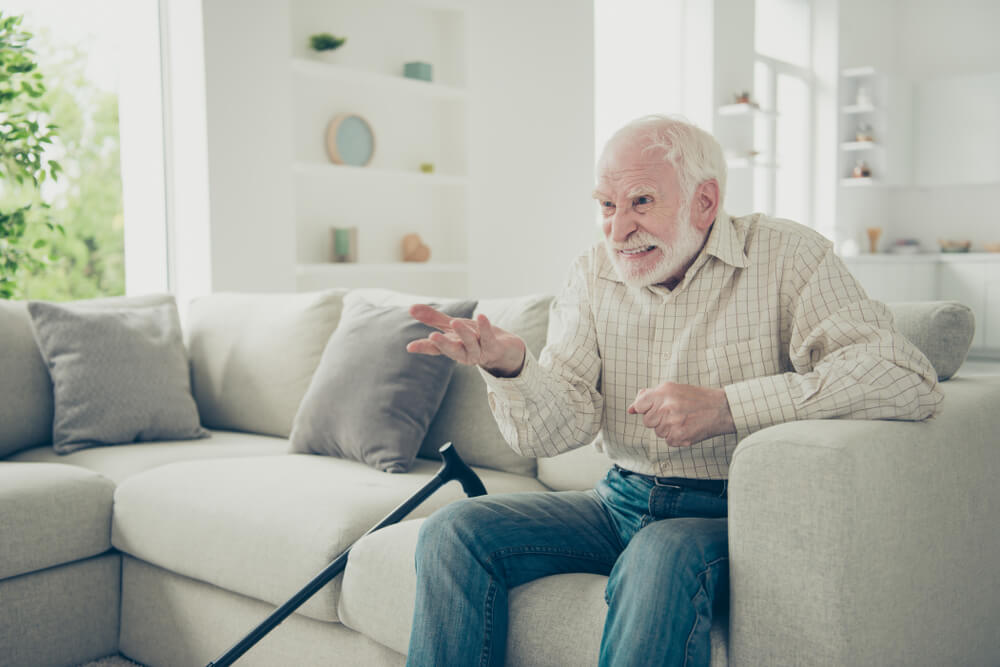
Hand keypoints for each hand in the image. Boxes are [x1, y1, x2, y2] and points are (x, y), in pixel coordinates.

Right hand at [406, 304, 526, 376]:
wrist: (505, 349)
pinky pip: (488, 338)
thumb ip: (433, 319)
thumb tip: (410, 308)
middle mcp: (464, 352)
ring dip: (463, 333)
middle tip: (432, 336)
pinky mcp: (494, 348)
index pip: (436, 348)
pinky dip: (485, 327)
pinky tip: (481, 316)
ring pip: (470, 344)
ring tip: (455, 321)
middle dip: (443, 344)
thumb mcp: (452, 326)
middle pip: (452, 350)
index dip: (424, 347)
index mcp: (453, 347)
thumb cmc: (475, 337)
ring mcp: (480, 352)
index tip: (410, 347)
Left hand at [627, 382, 735, 447]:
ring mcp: (672, 424)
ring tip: (682, 419)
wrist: (721, 409)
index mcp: (663, 393)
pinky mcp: (679, 438)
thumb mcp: (672, 388)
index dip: (645, 408)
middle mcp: (666, 408)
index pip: (639, 405)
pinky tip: (686, 427)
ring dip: (667, 428)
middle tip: (674, 412)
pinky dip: (675, 436)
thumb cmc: (695, 398)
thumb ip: (649, 396)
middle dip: (657, 418)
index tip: (654, 408)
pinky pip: (668, 441)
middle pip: (647, 421)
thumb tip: (631, 409)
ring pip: (658, 432)